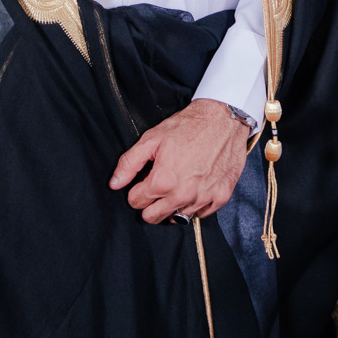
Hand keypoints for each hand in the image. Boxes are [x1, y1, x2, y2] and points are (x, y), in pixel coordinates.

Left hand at [109, 99, 254, 223]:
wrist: (222, 119)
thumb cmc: (188, 126)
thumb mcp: (151, 139)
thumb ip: (129, 163)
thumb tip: (114, 184)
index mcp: (163, 181)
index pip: (136, 202)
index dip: (136, 190)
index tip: (143, 180)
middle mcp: (183, 195)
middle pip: (154, 217)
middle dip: (150, 204)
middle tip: (156, 186)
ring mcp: (203, 198)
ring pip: (177, 217)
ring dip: (173, 205)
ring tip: (176, 185)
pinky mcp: (221, 197)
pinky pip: (201, 214)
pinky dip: (194, 205)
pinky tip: (193, 189)